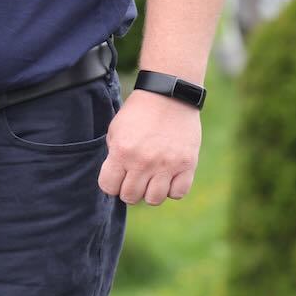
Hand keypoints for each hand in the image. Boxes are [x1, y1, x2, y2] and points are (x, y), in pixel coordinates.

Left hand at [97, 88, 200, 205]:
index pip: (108, 188)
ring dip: (151, 192)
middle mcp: (144, 161)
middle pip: (130, 197)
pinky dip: (173, 189)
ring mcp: (167, 164)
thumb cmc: (139, 112)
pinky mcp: (187, 164)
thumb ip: (114, 156)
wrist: (169, 95)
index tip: (118, 176)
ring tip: (152, 179)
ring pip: (154, 200)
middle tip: (135, 177)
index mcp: (122, 151)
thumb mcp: (116, 130)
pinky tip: (169, 177)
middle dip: (130, 190)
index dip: (111, 184)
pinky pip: (178, 193)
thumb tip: (116, 180)